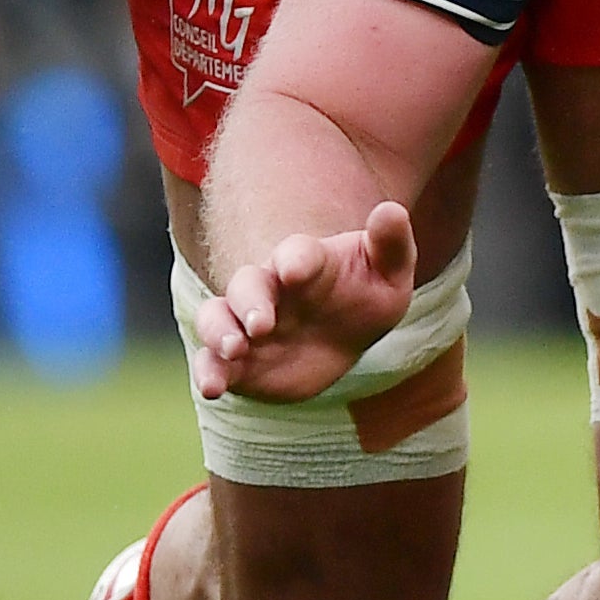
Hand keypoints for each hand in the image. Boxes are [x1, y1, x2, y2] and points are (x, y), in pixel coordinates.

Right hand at [193, 197, 418, 401]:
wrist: (341, 335)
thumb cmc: (364, 294)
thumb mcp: (388, 272)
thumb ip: (390, 243)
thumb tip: (392, 211)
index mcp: (305, 262)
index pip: (296, 254)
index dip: (294, 260)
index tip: (293, 271)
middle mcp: (269, 289)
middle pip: (247, 285)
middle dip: (250, 301)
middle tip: (263, 324)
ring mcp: (246, 324)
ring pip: (217, 318)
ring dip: (218, 332)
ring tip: (233, 350)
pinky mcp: (237, 360)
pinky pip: (212, 362)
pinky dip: (207, 372)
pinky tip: (211, 388)